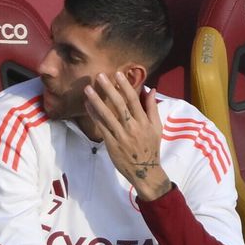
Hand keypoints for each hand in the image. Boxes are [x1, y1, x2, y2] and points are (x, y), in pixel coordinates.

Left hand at [83, 72, 170, 201]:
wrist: (145, 170)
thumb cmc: (151, 148)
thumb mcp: (157, 127)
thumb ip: (153, 108)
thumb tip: (151, 89)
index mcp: (144, 122)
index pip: (134, 100)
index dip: (125, 86)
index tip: (118, 74)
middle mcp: (132, 127)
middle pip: (119, 104)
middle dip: (109, 89)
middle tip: (100, 76)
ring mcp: (121, 135)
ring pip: (107, 115)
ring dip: (96, 100)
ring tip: (87, 89)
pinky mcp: (111, 143)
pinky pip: (101, 127)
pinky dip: (94, 115)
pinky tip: (87, 106)